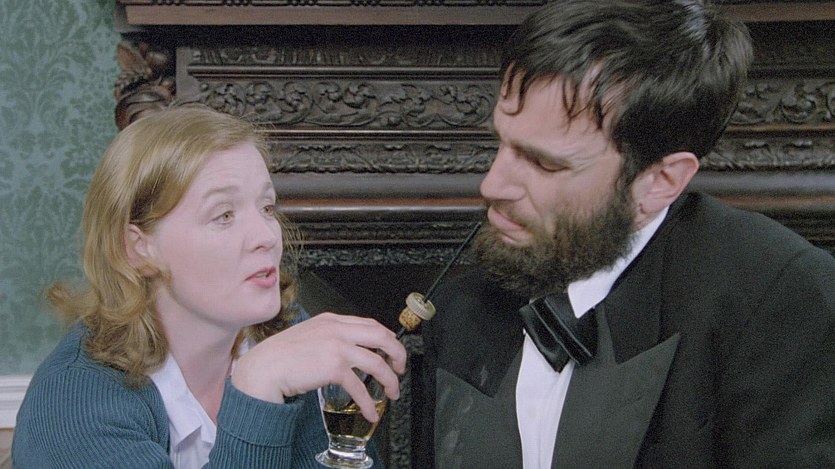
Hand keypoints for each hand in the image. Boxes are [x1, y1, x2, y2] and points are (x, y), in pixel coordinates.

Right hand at [231, 312, 406, 421]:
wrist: (263, 368)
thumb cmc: (279, 356)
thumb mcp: (308, 335)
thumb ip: (328, 338)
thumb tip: (348, 351)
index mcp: (331, 320)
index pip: (369, 324)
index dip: (386, 338)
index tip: (390, 350)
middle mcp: (337, 330)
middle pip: (381, 336)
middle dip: (397, 353)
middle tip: (400, 368)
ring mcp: (337, 346)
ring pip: (377, 362)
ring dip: (390, 380)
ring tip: (392, 392)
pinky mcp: (333, 367)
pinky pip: (360, 386)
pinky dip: (369, 402)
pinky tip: (371, 412)